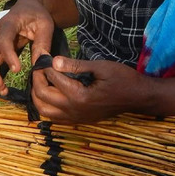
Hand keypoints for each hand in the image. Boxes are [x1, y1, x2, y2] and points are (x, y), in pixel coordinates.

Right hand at [0, 0, 57, 94]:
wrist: (28, 8)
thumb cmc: (37, 15)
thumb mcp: (45, 25)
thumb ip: (43, 42)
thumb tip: (40, 63)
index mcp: (9, 23)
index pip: (3, 39)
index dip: (8, 55)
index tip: (17, 70)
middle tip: (1, 86)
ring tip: (1, 89)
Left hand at [28, 56, 150, 123]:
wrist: (137, 97)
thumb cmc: (122, 78)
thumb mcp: (101, 67)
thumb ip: (76, 65)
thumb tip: (54, 61)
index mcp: (80, 95)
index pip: (53, 78)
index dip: (45, 64)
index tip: (44, 54)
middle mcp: (74, 110)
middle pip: (43, 95)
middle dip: (37, 78)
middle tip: (39, 66)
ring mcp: (76, 118)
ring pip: (44, 110)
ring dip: (37, 95)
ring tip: (40, 80)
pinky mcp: (79, 121)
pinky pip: (54, 118)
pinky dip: (46, 107)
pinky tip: (49, 95)